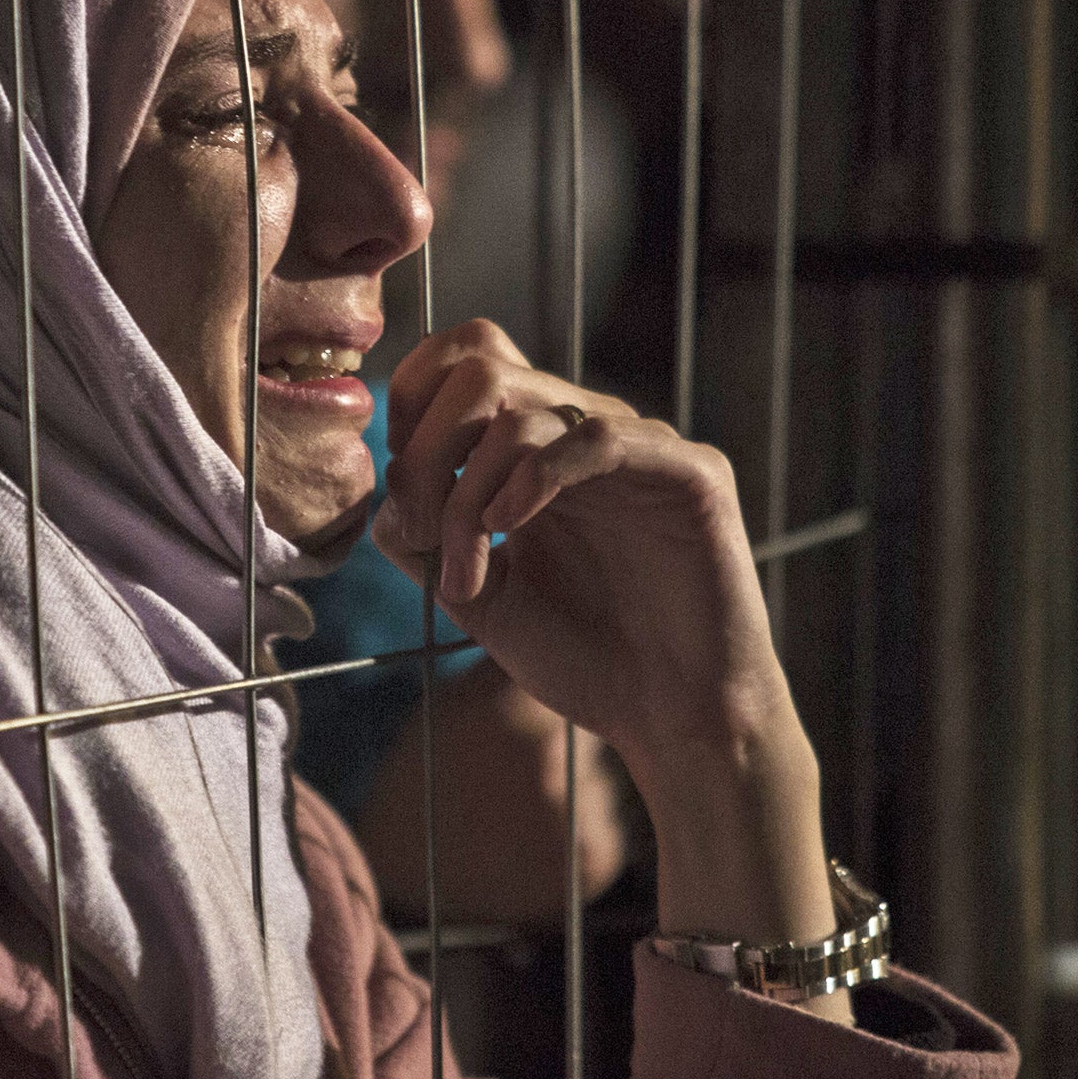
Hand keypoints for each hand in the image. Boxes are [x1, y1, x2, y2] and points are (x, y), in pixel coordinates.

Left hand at [372, 319, 781, 768]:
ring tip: (466, 572)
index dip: (412, 404)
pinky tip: (509, 528)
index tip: (401, 492)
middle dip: (426, 447)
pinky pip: (597, 438)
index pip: (463, 359)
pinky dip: (535, 477)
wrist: (671, 718)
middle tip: (416, 528)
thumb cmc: (583, 658)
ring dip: (468, 492)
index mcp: (536, 446)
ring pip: (523, 409)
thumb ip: (422, 538)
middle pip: (481, 366)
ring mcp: (638, 444)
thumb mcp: (477, 596)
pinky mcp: (689, 471)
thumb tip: (389, 492)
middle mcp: (583, 430)